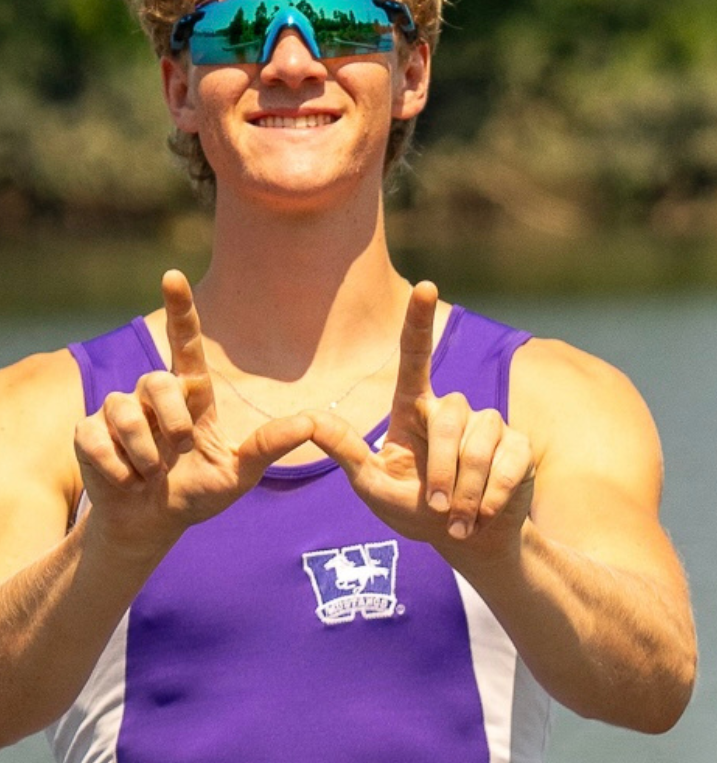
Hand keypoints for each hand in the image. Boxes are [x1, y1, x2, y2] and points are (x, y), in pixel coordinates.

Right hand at [73, 270, 314, 556]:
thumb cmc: (197, 492)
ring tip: (150, 474)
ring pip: (123, 411)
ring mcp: (116, 411)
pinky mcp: (87, 432)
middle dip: (170, 419)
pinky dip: (117, 468)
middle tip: (180, 449)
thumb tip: (310, 422)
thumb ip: (268, 447)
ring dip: (144, 453)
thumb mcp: (239, 474)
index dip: (179, 308)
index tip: (173, 275)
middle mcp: (150, 395)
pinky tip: (125, 480)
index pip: (182, 343)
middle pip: (156, 381)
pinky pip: (97, 439)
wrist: (150, 523)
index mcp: (188, 396)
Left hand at [307, 282, 534, 558]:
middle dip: (443, 467)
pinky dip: (495, 493)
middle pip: (448, 416)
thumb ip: (345, 453)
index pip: (414, 357)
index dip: (419, 322)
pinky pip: (511, 461)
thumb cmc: (414, 510)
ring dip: (468, 486)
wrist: (467, 540)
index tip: (425, 286)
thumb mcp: (371, 485)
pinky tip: (486, 513)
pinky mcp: (519, 447)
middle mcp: (450, 409)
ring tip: (458, 516)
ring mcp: (488, 426)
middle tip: (439, 508)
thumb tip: (308, 419)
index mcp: (412, 409)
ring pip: (480, 441)